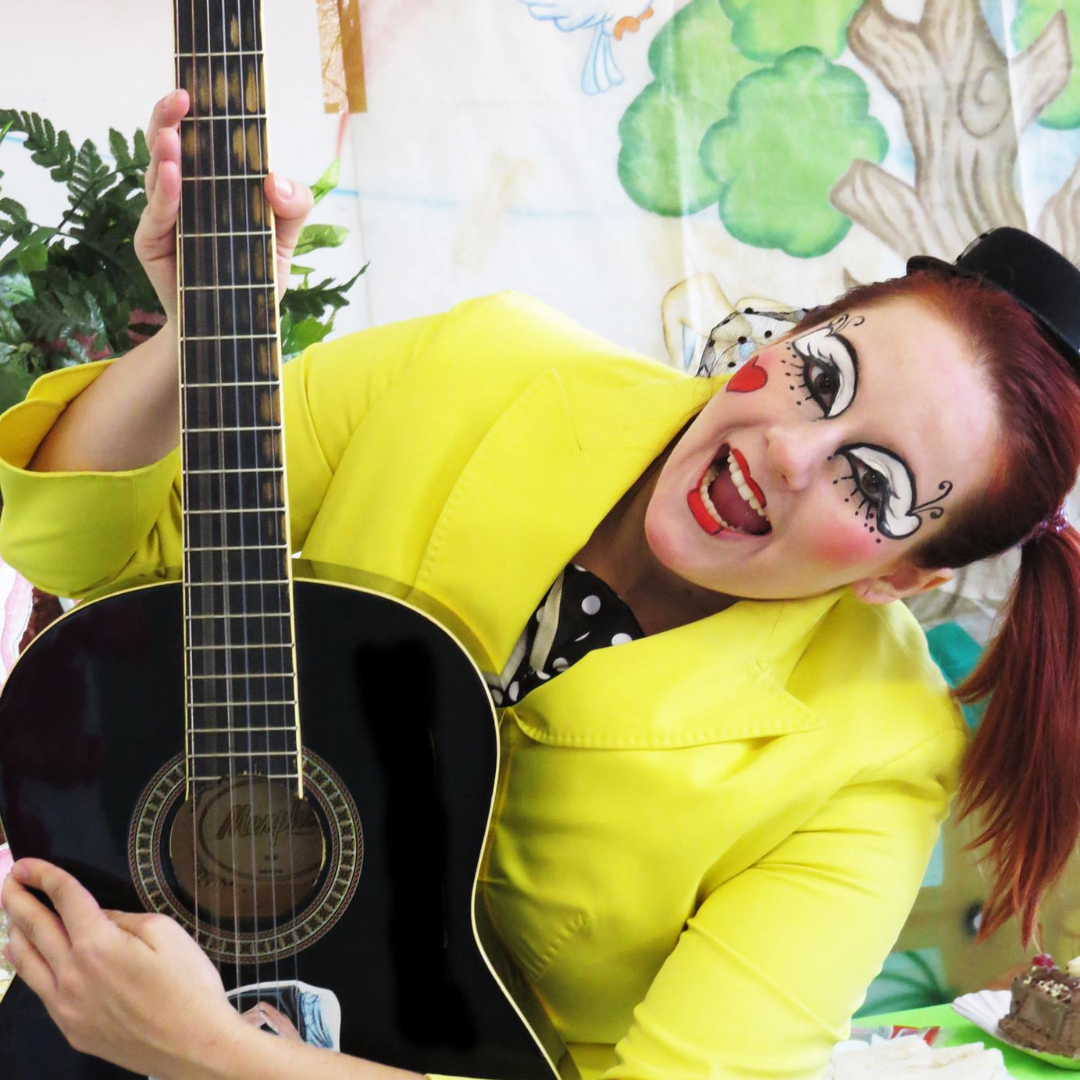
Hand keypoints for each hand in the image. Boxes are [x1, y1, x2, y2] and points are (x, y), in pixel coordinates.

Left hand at [1, 858, 243, 1079]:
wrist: (193, 1046)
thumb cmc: (188, 984)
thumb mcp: (166, 934)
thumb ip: (124, 920)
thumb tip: (99, 919)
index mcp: (97, 944)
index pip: (64, 900)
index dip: (44, 877)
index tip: (27, 863)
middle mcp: (71, 974)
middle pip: (34, 928)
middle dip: (17, 900)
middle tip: (9, 879)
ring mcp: (66, 1006)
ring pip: (26, 963)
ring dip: (14, 932)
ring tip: (8, 914)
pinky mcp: (70, 1029)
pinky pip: (39, 990)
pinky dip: (24, 966)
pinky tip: (22, 957)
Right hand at [135, 89, 314, 324]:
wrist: (236, 328)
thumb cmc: (254, 276)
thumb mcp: (287, 240)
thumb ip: (294, 206)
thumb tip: (276, 179)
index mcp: (212, 183)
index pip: (200, 137)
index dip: (199, 112)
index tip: (204, 87)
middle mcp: (183, 193)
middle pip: (168, 144)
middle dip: (171, 116)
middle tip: (182, 97)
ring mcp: (164, 217)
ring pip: (158, 174)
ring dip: (164, 152)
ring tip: (173, 136)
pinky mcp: (152, 244)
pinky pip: (156, 215)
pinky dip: (165, 195)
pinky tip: (174, 176)